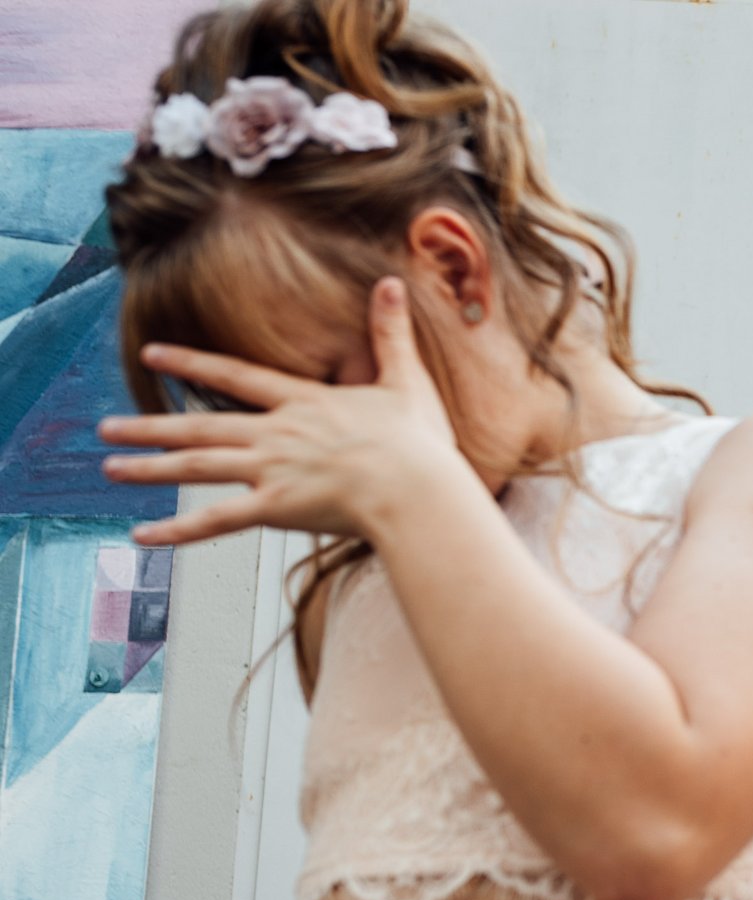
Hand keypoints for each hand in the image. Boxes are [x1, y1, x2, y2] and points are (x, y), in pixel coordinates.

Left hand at [100, 277, 478, 546]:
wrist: (417, 490)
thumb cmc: (420, 443)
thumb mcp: (406, 381)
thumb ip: (391, 334)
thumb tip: (393, 282)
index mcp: (304, 403)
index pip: (235, 377)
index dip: (192, 364)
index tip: (153, 355)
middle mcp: (276, 433)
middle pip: (199, 425)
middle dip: (149, 426)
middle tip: (106, 428)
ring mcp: (271, 471)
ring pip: (196, 466)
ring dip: (148, 467)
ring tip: (110, 467)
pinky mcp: (275, 509)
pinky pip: (216, 521)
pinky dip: (177, 531)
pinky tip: (142, 536)